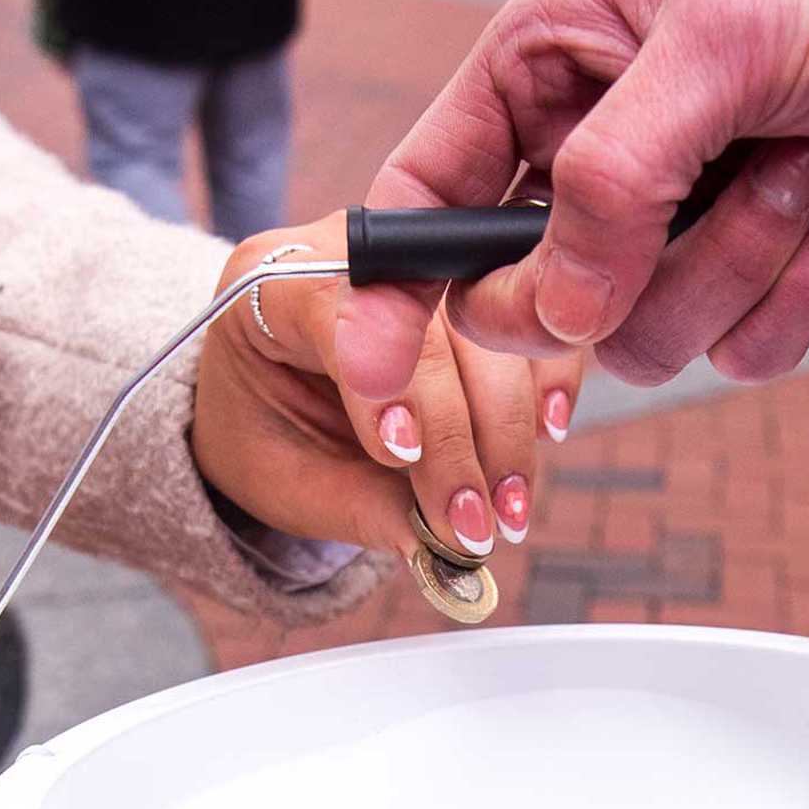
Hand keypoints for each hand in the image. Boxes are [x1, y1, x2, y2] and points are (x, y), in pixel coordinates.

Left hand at [193, 212, 583, 561]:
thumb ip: (357, 508)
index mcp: (271, 285)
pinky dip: (546, 382)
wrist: (271, 397)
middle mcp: (351, 253)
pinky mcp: (476, 286)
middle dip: (461, 438)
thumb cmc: (262, 431)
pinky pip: (525, 328)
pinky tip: (545, 436)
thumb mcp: (284, 479)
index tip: (405, 458)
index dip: (384, 386)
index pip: (343, 314)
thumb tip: (444, 554)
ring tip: (508, 509)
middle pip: (431, 332)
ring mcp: (423, 261)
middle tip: (478, 522)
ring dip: (508, 430)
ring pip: (489, 334)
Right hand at [337, 0, 808, 400]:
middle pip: (541, 303)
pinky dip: (805, 291)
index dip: (395, 285)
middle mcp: (599, 160)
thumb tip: (557, 311)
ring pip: (646, 339)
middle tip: (713, 190)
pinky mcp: (757, 281)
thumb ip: (614, 176)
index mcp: (549, 69)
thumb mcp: (715, 37)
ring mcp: (676, 231)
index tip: (376, 369)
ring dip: (748, 260)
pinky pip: (740, 352)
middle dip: (640, 264)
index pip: (431, 196)